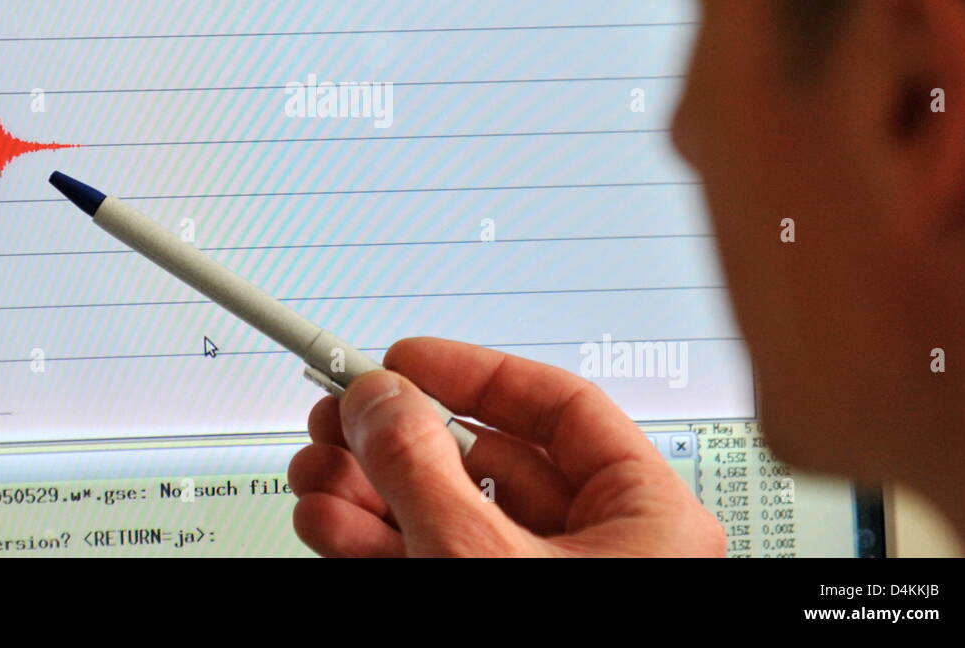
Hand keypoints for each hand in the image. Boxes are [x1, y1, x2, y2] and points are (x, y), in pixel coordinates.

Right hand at [289, 337, 726, 556]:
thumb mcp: (482, 555)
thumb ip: (426, 468)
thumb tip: (380, 396)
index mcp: (648, 521)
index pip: (561, 409)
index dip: (473, 372)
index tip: (405, 355)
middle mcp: (602, 552)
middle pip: (486, 460)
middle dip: (396, 437)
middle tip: (340, 413)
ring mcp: (543, 586)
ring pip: (448, 512)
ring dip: (370, 488)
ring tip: (316, 471)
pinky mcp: (489, 608)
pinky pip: (431, 557)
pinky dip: (374, 538)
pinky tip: (330, 518)